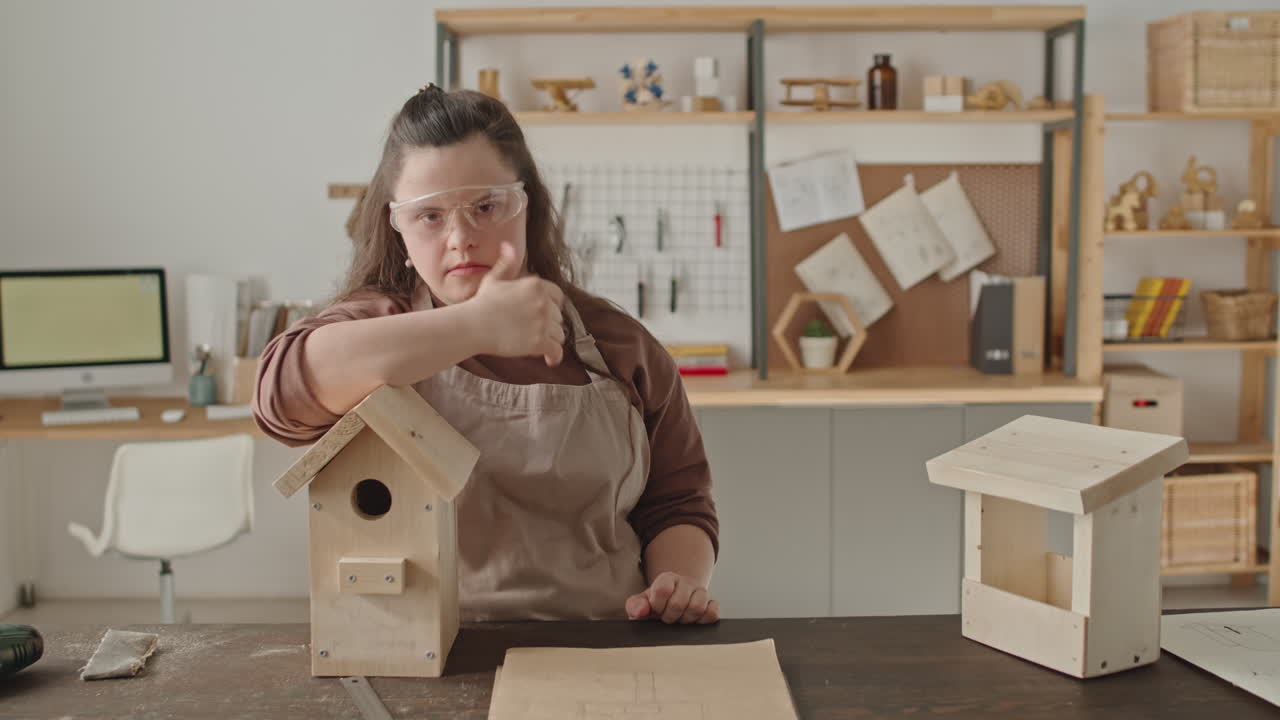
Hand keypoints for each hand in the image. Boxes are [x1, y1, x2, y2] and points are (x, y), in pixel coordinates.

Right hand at [470, 242, 565, 365]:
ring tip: (535, 341)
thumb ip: (507, 263)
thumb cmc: (482, 303)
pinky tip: (550, 359)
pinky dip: (555, 356)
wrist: (472, 325)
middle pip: (558, 316)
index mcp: (536, 285)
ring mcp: (542, 322)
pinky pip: (557, 350)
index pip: (557, 296)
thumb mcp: (495, 279)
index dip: (550, 305)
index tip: (540, 312)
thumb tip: (508, 245)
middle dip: (548, 323)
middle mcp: (543, 302)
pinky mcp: (539, 342)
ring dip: (550, 339)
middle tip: (532, 328)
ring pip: (559, 334)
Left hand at [624, 572, 719, 624]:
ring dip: (686, 619)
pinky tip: (693, 621)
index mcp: (667, 579)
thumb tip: (640, 612)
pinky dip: (704, 620)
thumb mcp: (641, 603)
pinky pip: (713, 613)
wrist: (673, 602)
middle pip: (679, 603)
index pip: (663, 589)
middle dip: (670, 616)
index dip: (657, 605)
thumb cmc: (656, 605)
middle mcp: (686, 583)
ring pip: (698, 607)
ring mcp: (701, 593)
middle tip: (667, 617)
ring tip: (680, 619)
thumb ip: (635, 606)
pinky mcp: (712, 604)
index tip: (655, 610)